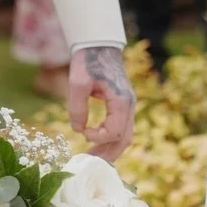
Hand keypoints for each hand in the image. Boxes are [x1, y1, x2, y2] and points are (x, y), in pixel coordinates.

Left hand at [69, 45, 134, 160]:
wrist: (98, 44)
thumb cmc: (88, 60)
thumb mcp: (78, 82)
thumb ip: (77, 107)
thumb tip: (78, 129)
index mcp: (121, 100)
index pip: (115, 132)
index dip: (98, 137)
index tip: (83, 131)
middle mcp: (129, 105)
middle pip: (125, 139)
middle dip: (108, 153)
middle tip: (89, 162)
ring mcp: (128, 105)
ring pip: (125, 135)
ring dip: (110, 148)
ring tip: (92, 157)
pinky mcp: (122, 103)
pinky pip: (121, 126)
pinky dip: (111, 138)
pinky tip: (96, 141)